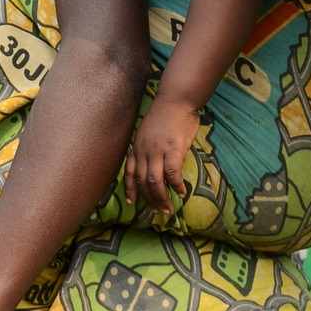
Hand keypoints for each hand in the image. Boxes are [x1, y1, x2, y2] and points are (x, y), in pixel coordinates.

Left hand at [124, 97, 198, 213]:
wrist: (176, 99)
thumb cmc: (166, 114)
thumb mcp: (148, 131)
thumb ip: (149, 148)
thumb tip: (155, 163)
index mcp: (137, 146)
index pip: (128, 172)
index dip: (129, 189)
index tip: (132, 202)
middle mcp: (144, 150)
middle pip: (142, 181)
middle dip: (149, 199)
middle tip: (158, 211)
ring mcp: (157, 150)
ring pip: (154, 181)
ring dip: (161, 198)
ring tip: (168, 209)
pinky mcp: (173, 149)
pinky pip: (172, 173)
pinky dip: (176, 186)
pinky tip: (182, 192)